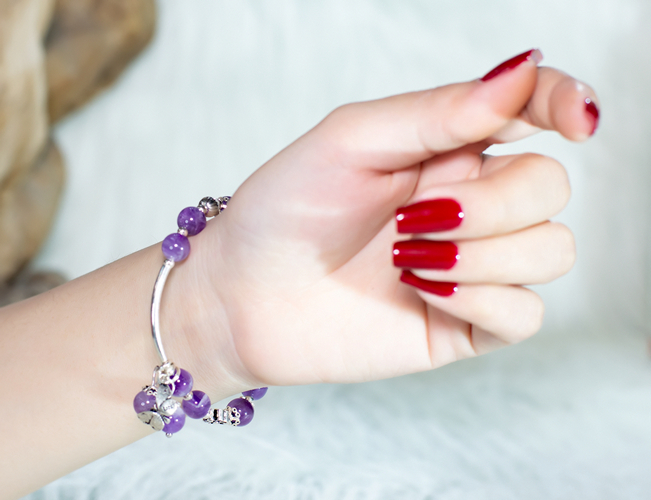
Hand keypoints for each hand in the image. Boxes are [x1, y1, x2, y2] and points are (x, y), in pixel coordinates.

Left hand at [184, 49, 598, 390]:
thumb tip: (522, 72)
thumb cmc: (286, 209)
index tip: (575, 119)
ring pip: (551, 250)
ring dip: (480, 254)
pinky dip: (480, 299)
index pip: (534, 112)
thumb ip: (436, 112)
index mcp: (446, 149)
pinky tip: (422, 291)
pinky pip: (526, 313)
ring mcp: (472, 265)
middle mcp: (469, 203)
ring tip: (407, 257)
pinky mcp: (466, 323)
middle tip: (413, 217)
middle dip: (490, 205)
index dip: (565, 105)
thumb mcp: (350, 142)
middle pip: (549, 187)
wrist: (245, 295)